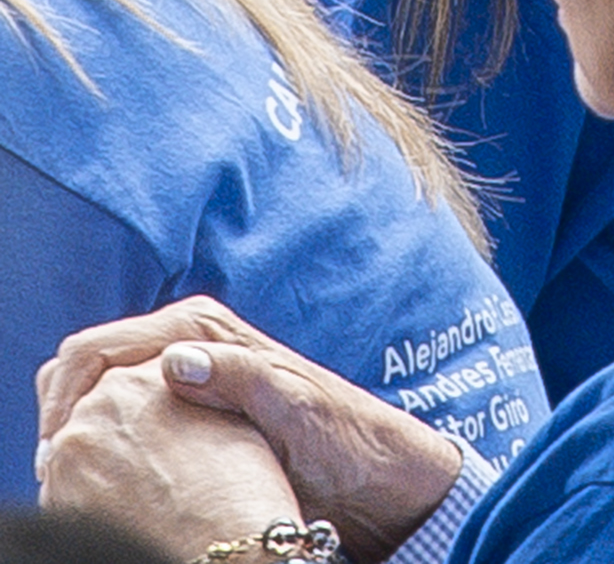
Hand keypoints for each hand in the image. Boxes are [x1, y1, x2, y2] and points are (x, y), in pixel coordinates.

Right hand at [41, 306, 462, 563]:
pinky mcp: (193, 402)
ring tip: (72, 473)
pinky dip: (101, 434)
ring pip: (102, 387)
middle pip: (90, 361)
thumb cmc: (338, 435)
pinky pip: (124, 408)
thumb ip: (238, 377)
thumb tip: (173, 363)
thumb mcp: (292, 406)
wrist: (369, 464)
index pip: (100, 346)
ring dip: (77, 424)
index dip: (65, 394)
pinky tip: (102, 473)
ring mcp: (190, 371)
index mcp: (205, 329)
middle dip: (61, 407)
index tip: (56, 446)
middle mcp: (193, 341)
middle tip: (56, 464)